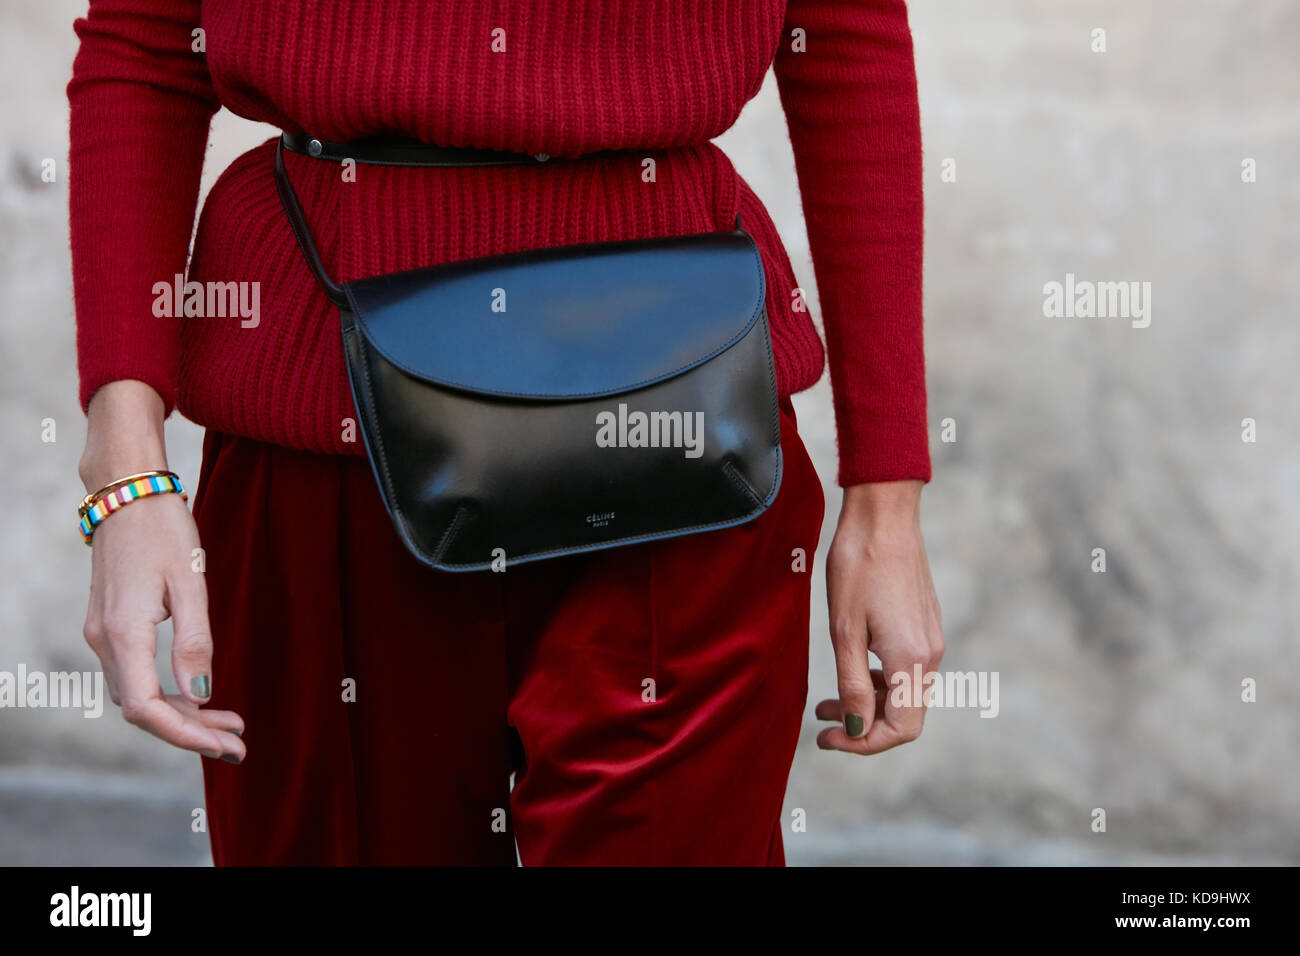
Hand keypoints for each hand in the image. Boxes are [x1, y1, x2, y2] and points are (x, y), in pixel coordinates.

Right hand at [80, 381, 244, 761]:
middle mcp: (103, 640)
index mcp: (123, 632)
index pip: (145, 708)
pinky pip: (134, 675)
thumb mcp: (190, 582)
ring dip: (182, 714)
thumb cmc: (163, 529)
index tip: (226, 744)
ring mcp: (101, 633)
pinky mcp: (108, 625)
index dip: (185, 735)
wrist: (127, 489)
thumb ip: (195, 641)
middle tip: (238, 742)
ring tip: (229, 723)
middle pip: (142, 709)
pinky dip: (167, 692)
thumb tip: (202, 694)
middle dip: (190, 732)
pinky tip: (200, 694)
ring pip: (138, 694)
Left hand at [817, 480, 943, 754]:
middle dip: (863, 727)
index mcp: (912, 660)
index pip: (900, 729)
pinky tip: (852, 669)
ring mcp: (931, 638)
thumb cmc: (857, 567)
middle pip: (905, 716)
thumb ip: (854, 685)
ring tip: (828, 701)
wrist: (883, 516)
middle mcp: (931, 654)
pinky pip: (907, 669)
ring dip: (869, 704)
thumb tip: (858, 729)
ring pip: (905, 693)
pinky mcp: (925, 624)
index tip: (828, 737)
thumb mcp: (845, 631)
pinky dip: (880, 681)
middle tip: (822, 722)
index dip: (863, 743)